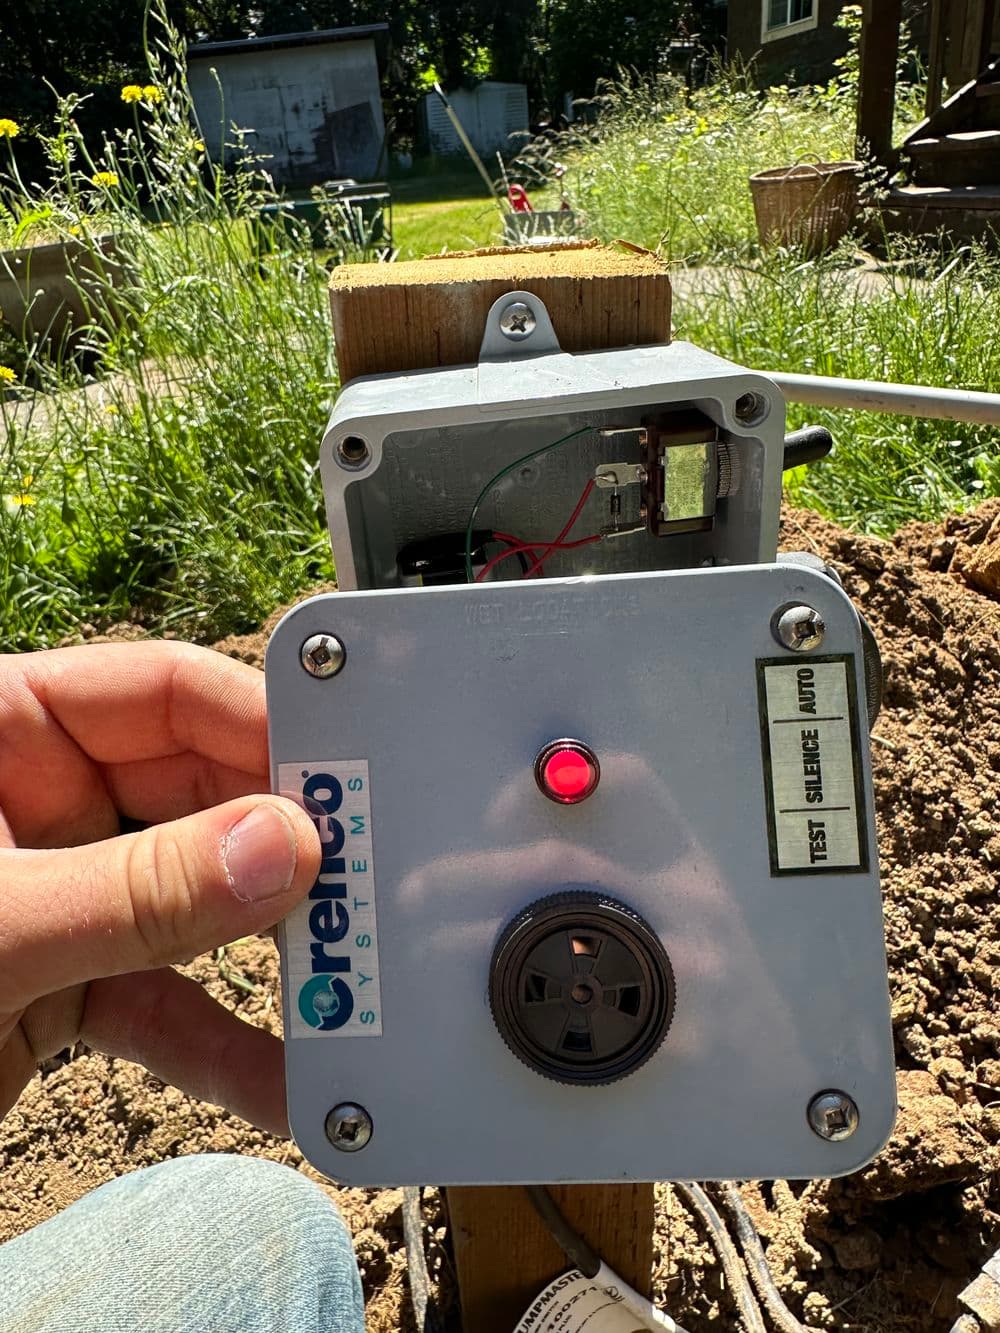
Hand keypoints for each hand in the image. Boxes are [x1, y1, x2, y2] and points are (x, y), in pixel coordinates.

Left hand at [0, 641, 319, 1135]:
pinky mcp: (55, 984)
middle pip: (197, 797)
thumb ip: (138, 888)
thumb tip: (282, 848)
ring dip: (266, 955)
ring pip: (191, 905)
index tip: (348, 776)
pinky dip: (221, 1039)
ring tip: (346, 984)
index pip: (162, 692)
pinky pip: (161, 999)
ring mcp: (52, 894)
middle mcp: (31, 800)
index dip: (261, 726)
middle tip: (366, 891)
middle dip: (280, 852)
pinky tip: (284, 1074)